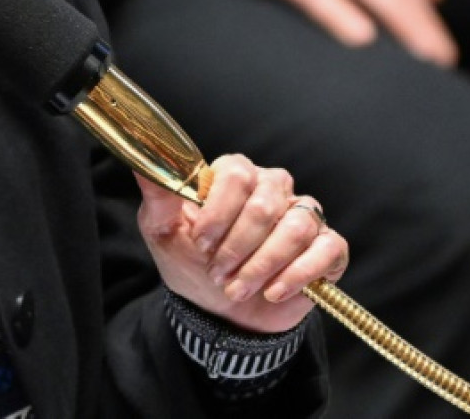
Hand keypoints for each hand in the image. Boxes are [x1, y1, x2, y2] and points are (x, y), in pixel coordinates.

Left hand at [136, 154, 348, 334]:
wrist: (220, 312)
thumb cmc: (192, 263)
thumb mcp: (164, 230)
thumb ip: (159, 194)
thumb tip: (141, 158)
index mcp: (234, 176)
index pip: (236, 174)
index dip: (219, 211)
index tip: (201, 242)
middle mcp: (273, 188)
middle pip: (265, 204)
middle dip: (237, 246)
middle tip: (217, 272)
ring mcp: (304, 215)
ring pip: (296, 227)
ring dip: (263, 265)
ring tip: (238, 288)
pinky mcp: (328, 246)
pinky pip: (328, 248)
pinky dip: (299, 274)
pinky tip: (274, 292)